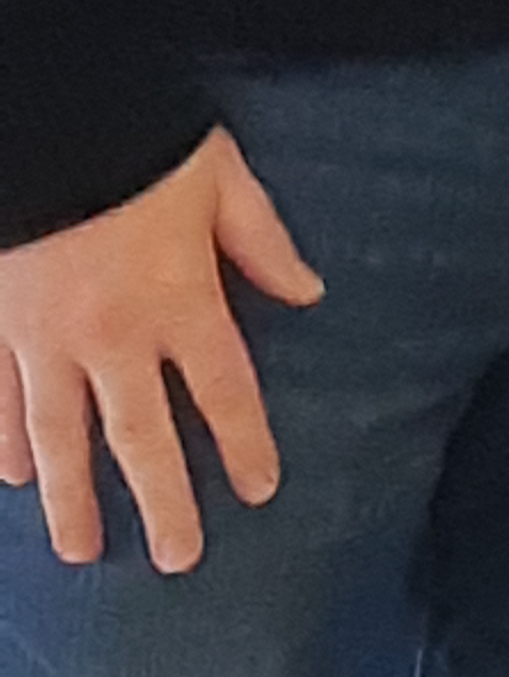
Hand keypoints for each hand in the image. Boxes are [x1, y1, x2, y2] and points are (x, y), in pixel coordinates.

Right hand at [0, 131, 323, 572]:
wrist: (39, 117)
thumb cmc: (137, 139)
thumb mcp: (220, 178)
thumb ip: (262, 242)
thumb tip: (310, 293)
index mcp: (179, 300)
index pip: (223, 392)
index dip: (244, 444)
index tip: (259, 490)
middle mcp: (113, 336)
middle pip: (141, 438)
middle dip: (161, 502)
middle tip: (178, 559)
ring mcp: (43, 339)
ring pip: (59, 437)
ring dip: (72, 499)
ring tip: (80, 552)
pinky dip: (3, 442)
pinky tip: (11, 478)